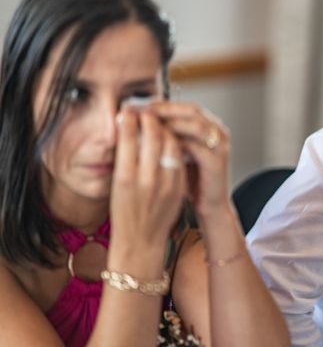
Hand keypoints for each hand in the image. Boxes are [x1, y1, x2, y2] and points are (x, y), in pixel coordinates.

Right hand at [110, 107, 187, 260]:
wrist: (140, 241)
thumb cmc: (123, 211)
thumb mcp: (116, 184)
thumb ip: (124, 157)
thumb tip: (128, 127)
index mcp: (125, 178)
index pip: (130, 136)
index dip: (130, 118)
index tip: (128, 109)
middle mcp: (147, 179)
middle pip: (153, 136)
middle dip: (150, 118)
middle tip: (146, 111)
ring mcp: (166, 183)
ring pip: (171, 143)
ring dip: (165, 128)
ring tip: (158, 122)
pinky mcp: (179, 187)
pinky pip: (179, 157)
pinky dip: (174, 143)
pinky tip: (169, 139)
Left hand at [146, 101, 230, 219]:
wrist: (208, 206)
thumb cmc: (190, 179)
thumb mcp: (176, 151)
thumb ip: (165, 135)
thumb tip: (136, 118)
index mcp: (209, 124)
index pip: (184, 106)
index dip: (161, 104)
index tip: (137, 106)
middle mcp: (218, 131)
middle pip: (191, 110)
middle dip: (164, 110)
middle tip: (141, 112)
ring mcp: (220, 145)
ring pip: (194, 125)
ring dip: (170, 124)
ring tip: (148, 128)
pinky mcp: (218, 161)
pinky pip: (195, 147)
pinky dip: (176, 144)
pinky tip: (158, 147)